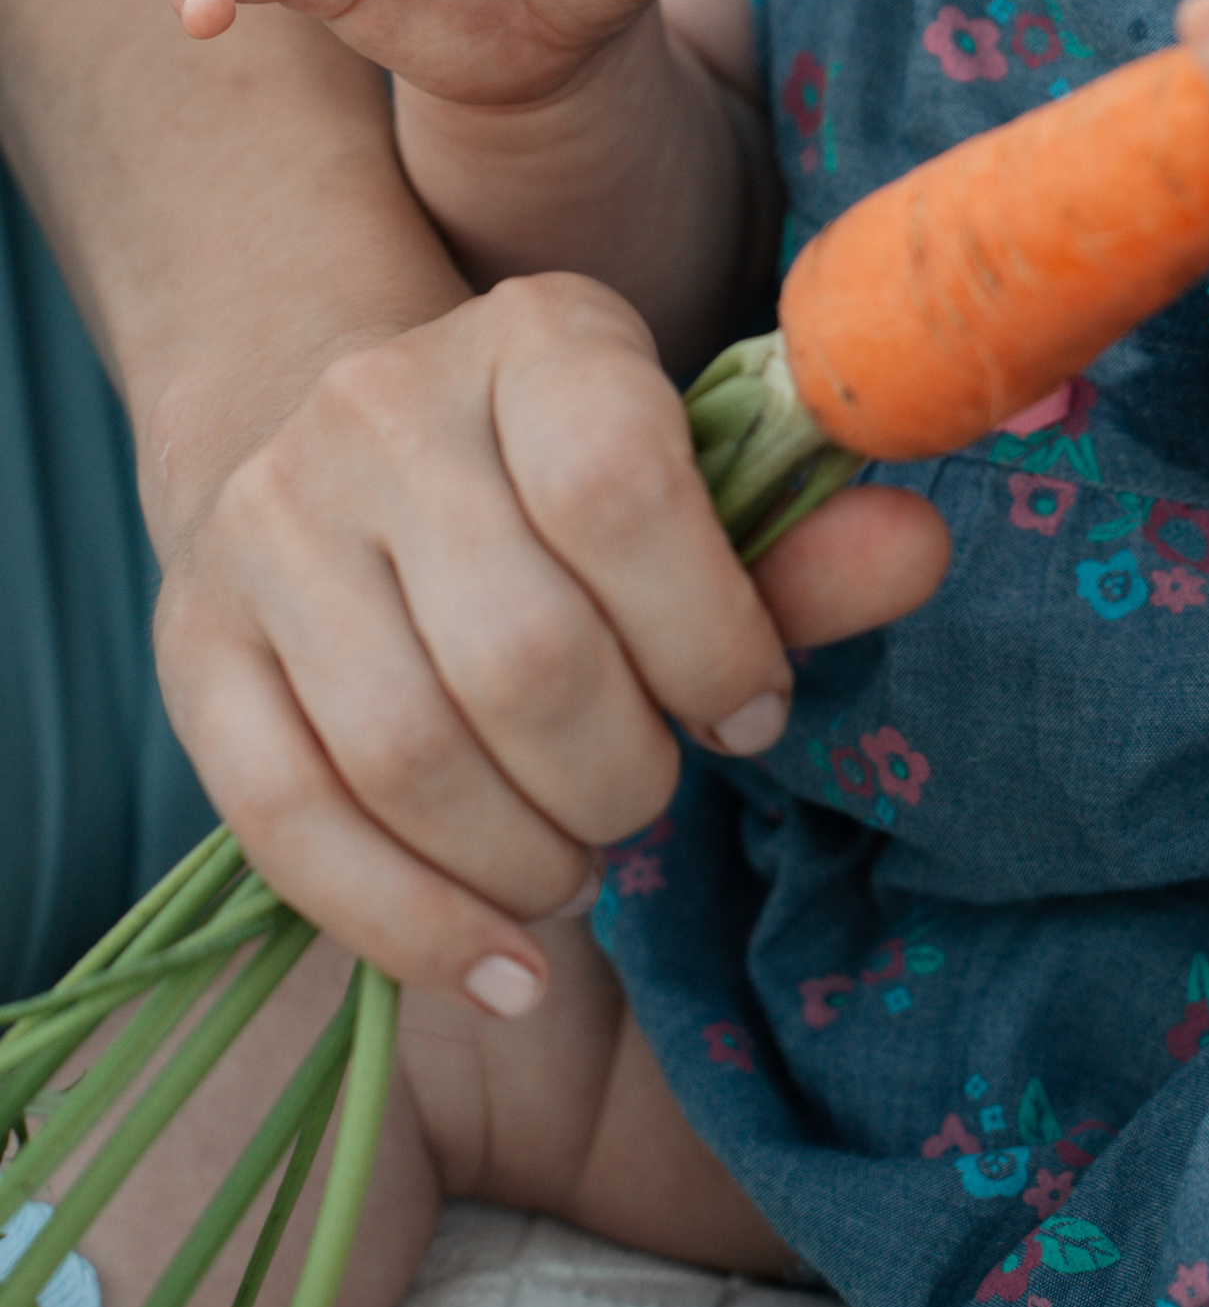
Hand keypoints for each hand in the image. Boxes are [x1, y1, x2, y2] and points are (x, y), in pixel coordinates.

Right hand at [155, 274, 948, 1008]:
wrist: (348, 452)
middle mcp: (379, 410)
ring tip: (581, 864)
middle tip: (651, 797)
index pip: (622, 489)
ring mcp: (268, 525)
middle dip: (622, 773)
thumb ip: (804, 543)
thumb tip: (919, 551)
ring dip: (527, 857)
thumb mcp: (699, 484)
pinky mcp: (191, 646)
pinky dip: (412, 927)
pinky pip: (290, 824)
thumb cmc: (571, 491)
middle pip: (521, 652)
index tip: (750, 711)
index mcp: (537, 338)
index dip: (709, 636)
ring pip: (407, 751)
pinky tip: (505, 969)